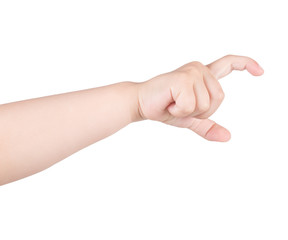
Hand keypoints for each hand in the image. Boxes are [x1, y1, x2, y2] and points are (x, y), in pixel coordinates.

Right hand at [137, 55, 263, 141]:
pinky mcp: (182, 79)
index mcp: (202, 76)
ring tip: (172, 103)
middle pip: (219, 98)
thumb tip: (227, 137)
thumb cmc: (163, 108)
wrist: (140, 104)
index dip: (246, 65)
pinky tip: (168, 103)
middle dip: (201, 111)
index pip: (228, 64)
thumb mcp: (190, 119)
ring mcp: (191, 72)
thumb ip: (208, 125)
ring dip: (188, 111)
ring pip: (206, 103)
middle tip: (179, 106)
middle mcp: (198, 69)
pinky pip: (191, 104)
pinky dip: (179, 111)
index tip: (260, 72)